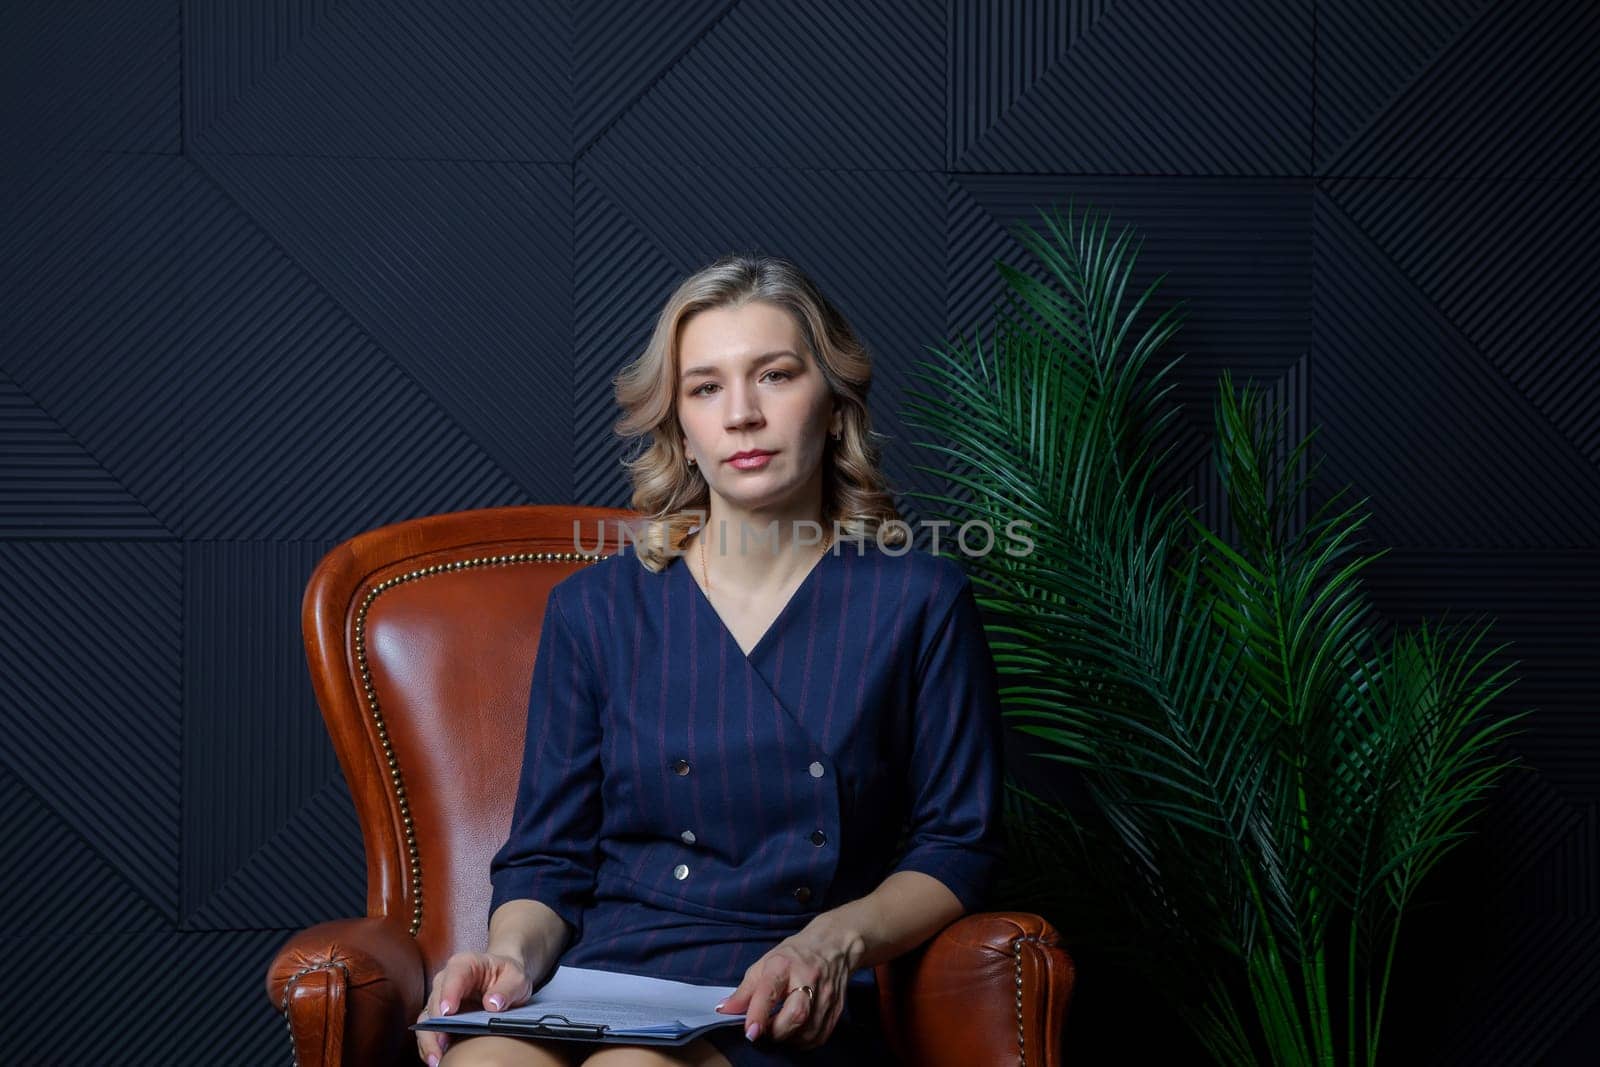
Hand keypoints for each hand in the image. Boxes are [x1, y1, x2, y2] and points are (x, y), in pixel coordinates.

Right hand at [416, 951, 534, 1065]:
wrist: (503, 979)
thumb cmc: (507, 975)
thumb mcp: (516, 978)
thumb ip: (507, 989)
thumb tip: (492, 1004)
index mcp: (465, 964)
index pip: (454, 976)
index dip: (449, 994)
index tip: (448, 1013)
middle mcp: (446, 980)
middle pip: (435, 1001)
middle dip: (436, 1025)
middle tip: (441, 1045)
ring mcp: (440, 998)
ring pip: (427, 1019)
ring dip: (430, 1040)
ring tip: (437, 1059)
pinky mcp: (439, 1016)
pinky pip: (429, 1031)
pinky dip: (431, 1045)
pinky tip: (438, 1059)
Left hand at [712, 929, 853, 1050]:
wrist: (834, 945)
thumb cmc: (794, 955)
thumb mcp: (764, 964)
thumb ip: (744, 990)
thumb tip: (723, 1010)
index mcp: (784, 964)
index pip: (770, 990)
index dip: (759, 1013)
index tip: (750, 1032)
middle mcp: (808, 978)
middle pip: (796, 1014)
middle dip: (777, 1031)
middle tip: (766, 1031)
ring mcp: (826, 994)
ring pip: (809, 1030)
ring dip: (789, 1039)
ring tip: (779, 1030)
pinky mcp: (837, 1008)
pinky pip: (820, 1036)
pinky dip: (804, 1042)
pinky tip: (795, 1033)